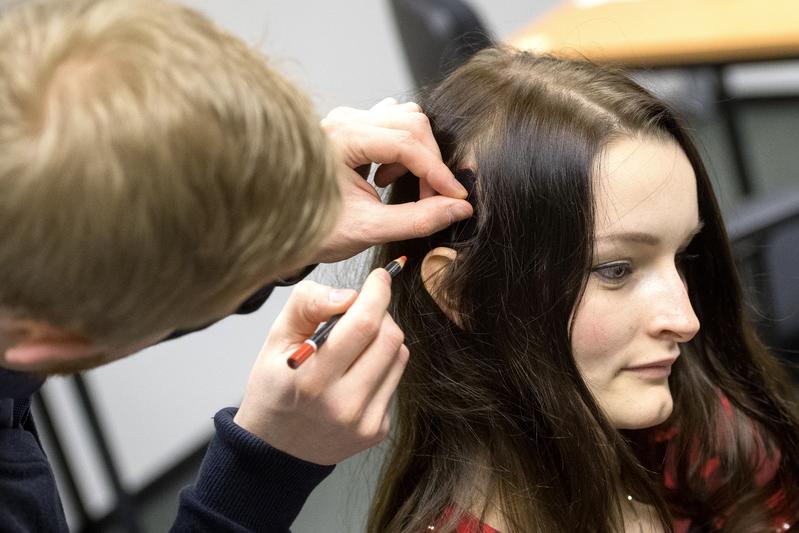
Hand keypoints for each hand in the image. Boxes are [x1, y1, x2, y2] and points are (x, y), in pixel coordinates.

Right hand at [233, 269, 407, 464]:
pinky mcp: (378, 430)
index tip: (380, 277)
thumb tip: (349, 294)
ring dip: (383, 338)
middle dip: (380, 313)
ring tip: (355, 345)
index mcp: (311, 379)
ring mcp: (364, 421)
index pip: (362, 324)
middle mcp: (342, 404)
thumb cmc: (274, 389)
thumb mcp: (275, 340)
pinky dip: (381, 365)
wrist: (275, 452)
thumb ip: (307, 305)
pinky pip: (395, 380)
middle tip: (361, 311)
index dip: (377, 292)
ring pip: (399, 356)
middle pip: (390, 337)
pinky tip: (356, 373)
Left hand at [313, 98, 473, 263]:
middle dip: (430, 163)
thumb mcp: (368, 229)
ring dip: (416, 154)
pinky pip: (391, 125)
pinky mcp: (351, 129)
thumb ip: (418, 219)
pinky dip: (402, 151)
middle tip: (433, 200)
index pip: (407, 142)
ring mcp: (347, 121)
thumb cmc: (312, 229)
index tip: (456, 198)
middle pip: (411, 123)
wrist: (277, 228)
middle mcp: (344, 120)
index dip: (437, 172)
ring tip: (398, 187)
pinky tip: (384, 179)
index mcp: (342, 138)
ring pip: (405, 120)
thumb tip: (459, 209)